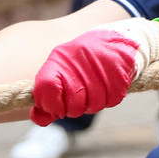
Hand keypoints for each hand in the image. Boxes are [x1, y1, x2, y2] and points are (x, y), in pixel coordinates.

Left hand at [30, 18, 158, 124]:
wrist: (118, 38)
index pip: (45, 89)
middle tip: (79, 98)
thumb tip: (38, 119)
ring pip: (93, 107)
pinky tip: (107, 85)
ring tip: (95, 88)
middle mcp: (79, 63)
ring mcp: (101, 70)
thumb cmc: (84, 58)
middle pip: (72, 106)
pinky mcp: (120, 76)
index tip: (56, 107)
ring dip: (93, 103)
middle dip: (74, 108)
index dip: (49, 105)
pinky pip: (110, 102)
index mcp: (60, 59)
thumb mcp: (61, 68)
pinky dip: (109, 98)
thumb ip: (48, 94)